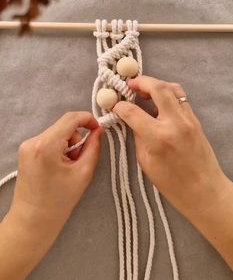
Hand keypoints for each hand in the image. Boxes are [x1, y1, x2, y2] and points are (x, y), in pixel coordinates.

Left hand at [0, 112, 102, 279]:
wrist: (32, 221)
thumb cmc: (59, 202)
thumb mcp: (83, 173)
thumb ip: (93, 147)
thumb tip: (99, 131)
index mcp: (47, 145)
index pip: (71, 118)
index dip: (88, 119)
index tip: (99, 129)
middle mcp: (34, 140)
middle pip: (64, 126)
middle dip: (77, 138)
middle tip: (81, 160)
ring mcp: (27, 145)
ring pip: (57, 133)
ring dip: (68, 145)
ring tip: (69, 168)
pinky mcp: (26, 151)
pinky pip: (49, 140)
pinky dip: (58, 149)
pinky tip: (59, 167)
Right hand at [113, 76, 229, 219]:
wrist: (204, 191)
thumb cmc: (171, 184)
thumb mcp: (146, 161)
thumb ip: (138, 135)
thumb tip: (130, 119)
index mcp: (158, 137)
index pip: (133, 111)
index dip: (120, 106)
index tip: (115, 106)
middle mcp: (175, 122)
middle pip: (157, 88)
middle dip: (141, 82)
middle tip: (130, 85)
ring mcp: (188, 119)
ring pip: (173, 88)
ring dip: (156, 84)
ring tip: (144, 92)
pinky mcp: (196, 120)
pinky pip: (181, 98)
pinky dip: (168, 94)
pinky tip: (159, 103)